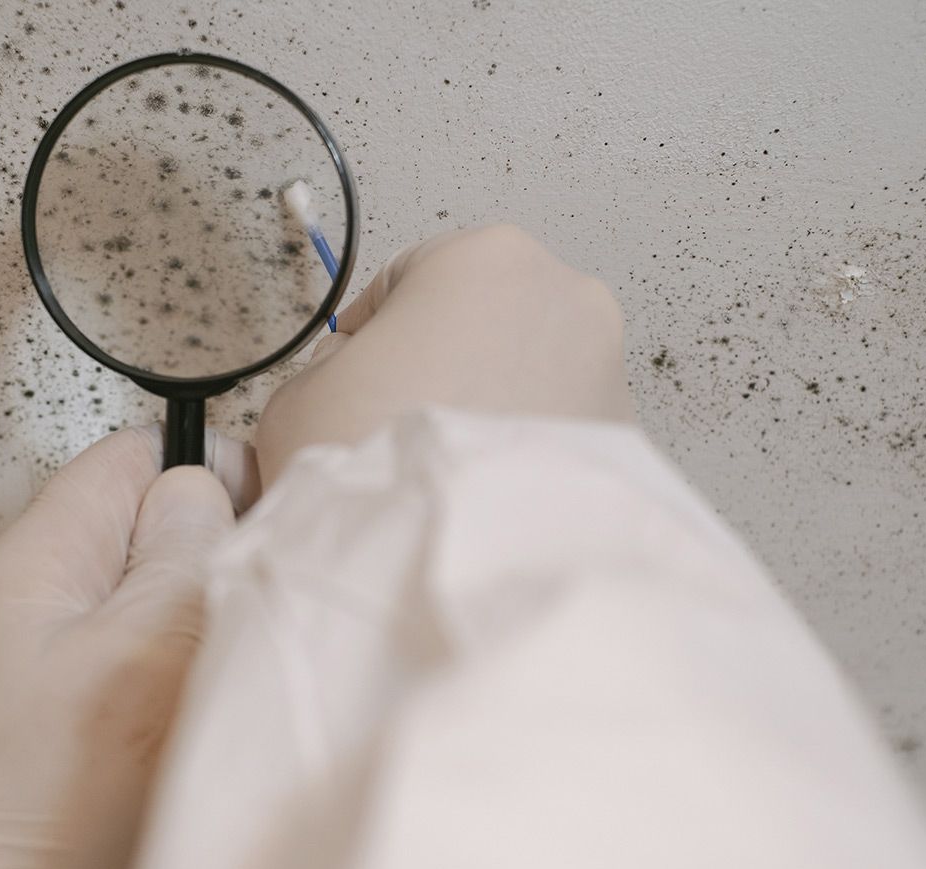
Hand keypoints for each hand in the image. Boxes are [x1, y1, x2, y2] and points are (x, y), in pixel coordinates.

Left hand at [0, 425, 257, 868]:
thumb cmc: (51, 793)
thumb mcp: (132, 650)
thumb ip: (180, 553)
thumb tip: (204, 481)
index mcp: (40, 557)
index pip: (128, 457)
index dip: (197, 467)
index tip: (256, 510)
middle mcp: (50, 592)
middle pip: (153, 522)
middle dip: (212, 544)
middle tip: (244, 597)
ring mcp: (72, 650)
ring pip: (165, 587)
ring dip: (207, 607)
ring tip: (221, 654)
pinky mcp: (95, 703)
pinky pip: (159, 645)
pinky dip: (193, 656)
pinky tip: (207, 691)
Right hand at [255, 224, 634, 485]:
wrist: (454, 555)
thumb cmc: (382, 462)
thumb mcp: (300, 397)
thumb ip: (325, 368)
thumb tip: (350, 377)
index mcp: (481, 257)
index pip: (407, 277)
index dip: (367, 333)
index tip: (350, 371)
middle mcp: (562, 294)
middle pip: (478, 322)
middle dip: (437, 366)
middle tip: (391, 424)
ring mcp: (605, 362)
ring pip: (526, 374)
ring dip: (485, 408)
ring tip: (439, 468)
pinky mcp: (625, 433)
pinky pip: (559, 427)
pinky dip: (523, 450)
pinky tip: (481, 492)